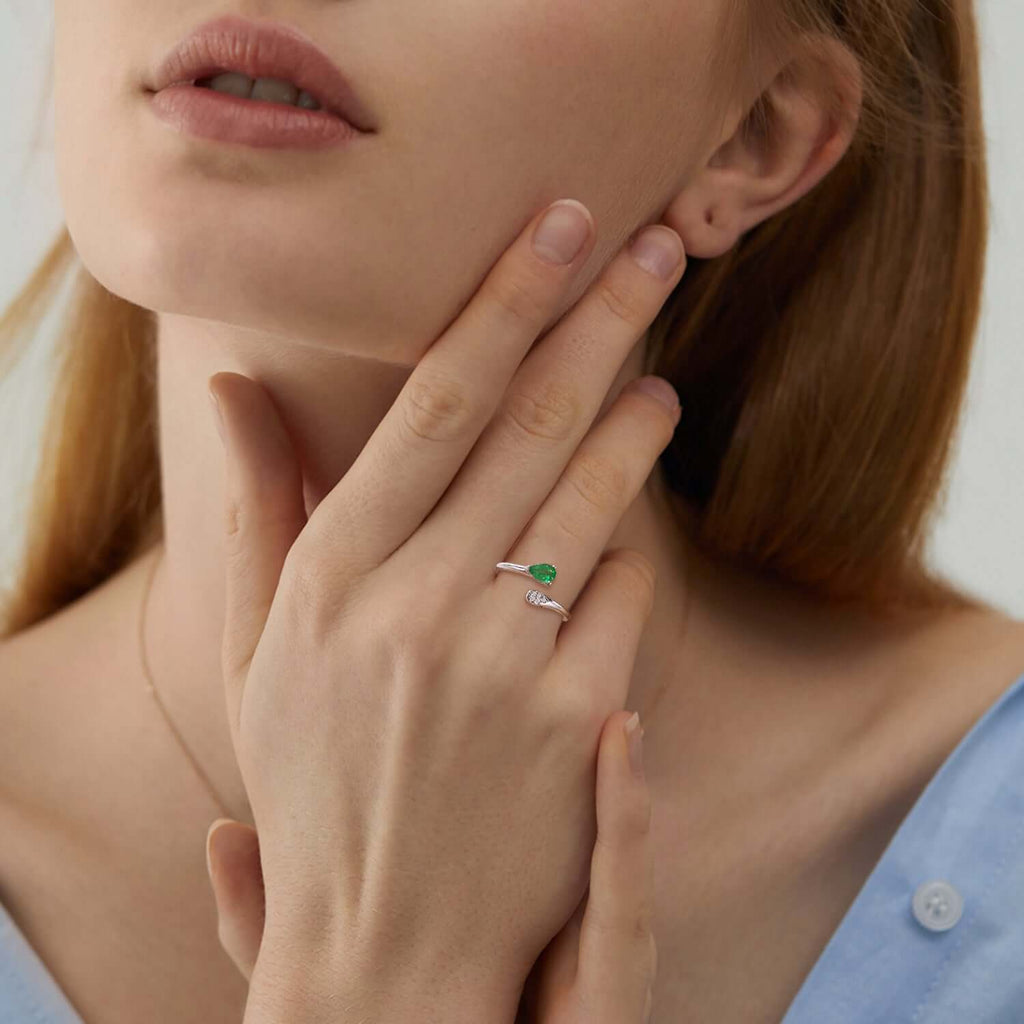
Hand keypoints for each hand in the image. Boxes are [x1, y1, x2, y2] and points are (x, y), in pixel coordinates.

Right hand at [208, 196, 683, 1017]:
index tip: (558, 225)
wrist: (384, 936)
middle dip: (599, 320)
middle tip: (656, 247)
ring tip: (653, 377)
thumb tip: (230, 387)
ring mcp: (504, 663)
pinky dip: (623, 556)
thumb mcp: (260, 645)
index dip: (504, 301)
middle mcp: (419, 604)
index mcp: (336, 573)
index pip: (436, 402)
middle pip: (531, 424)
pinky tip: (614, 537)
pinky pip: (621, 597)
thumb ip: (256, 506)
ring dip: (632, 423)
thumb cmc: (316, 773)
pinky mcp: (576, 717)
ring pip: (591, 498)